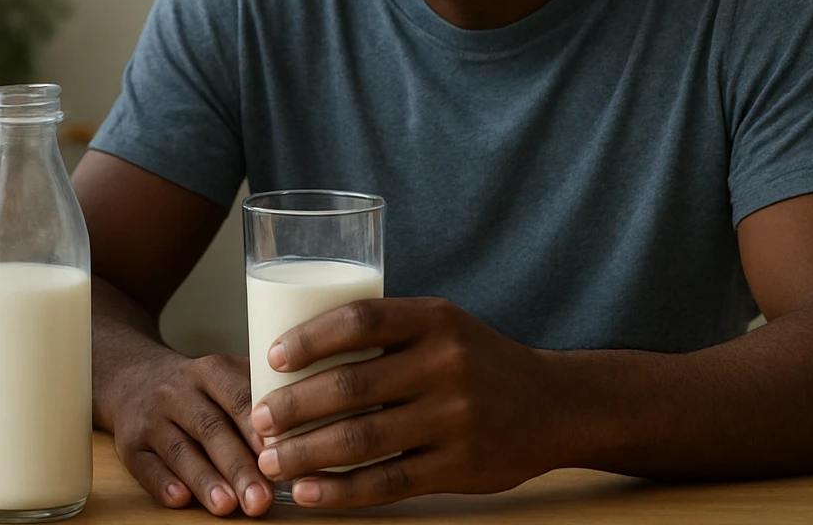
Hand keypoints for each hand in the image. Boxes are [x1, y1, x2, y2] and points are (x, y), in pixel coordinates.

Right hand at [104, 347, 273, 516]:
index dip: (259, 429)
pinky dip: (162, 483)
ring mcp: (151, 418)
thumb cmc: (198, 388)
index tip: (281, 456)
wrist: (133, 377)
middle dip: (238, 467)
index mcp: (211, 371)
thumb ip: (262, 394)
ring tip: (228, 506)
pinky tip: (180, 499)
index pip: (239, 396)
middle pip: (211, 429)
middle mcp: (178, 391)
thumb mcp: (225, 374)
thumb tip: (313, 428)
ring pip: (179, 450)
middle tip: (262, 499)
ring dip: (205, 480)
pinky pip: (145, 466)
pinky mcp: (129, 444)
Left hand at [250, 297, 559, 508]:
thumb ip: (385, 333)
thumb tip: (294, 353)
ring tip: (270, 460)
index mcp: (434, 320)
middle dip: (293, 407)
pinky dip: (342, 490)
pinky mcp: (460, 467)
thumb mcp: (441, 326)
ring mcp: (455, 419)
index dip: (309, 339)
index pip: (359, 319)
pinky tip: (310, 493)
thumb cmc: (475, 360)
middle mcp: (446, 365)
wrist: (554, 405)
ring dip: (307, 453)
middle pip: (352, 386)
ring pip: (364, 439)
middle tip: (257, 420)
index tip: (270, 358)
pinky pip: (389, 482)